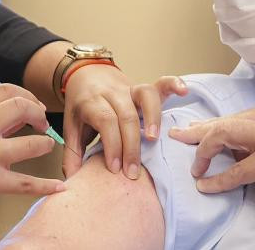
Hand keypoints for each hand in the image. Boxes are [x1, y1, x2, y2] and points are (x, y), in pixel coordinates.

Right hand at [0, 84, 65, 232]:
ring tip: (45, 146)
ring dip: (45, 144)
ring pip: (33, 143)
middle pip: (21, 107)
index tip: (34, 106)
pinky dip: (46, 185)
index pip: (5, 91)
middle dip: (39, 113)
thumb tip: (21, 110)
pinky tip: (58, 186)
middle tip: (43, 123)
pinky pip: (27, 183)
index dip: (26, 95)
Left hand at [62, 67, 186, 180]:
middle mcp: (112, 93)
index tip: (115, 169)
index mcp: (91, 101)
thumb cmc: (81, 106)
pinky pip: (160, 83)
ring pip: (144, 95)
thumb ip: (72, 154)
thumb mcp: (71, 127)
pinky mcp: (142, 88)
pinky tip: (184, 92)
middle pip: (126, 115)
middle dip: (131, 146)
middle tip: (132, 172)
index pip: (105, 121)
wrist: (84, 74)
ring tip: (154, 140)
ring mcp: (129, 88)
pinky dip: (173, 85)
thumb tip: (73, 180)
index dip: (112, 145)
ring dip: (153, 117)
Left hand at [167, 97, 254, 224]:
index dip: (219, 125)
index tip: (202, 130)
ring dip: (204, 152)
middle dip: (201, 131)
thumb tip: (243, 148)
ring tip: (194, 166)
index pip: (242, 116)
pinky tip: (207, 185)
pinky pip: (236, 171)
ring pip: (225, 136)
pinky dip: (218, 179)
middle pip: (228, 121)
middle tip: (181, 136)